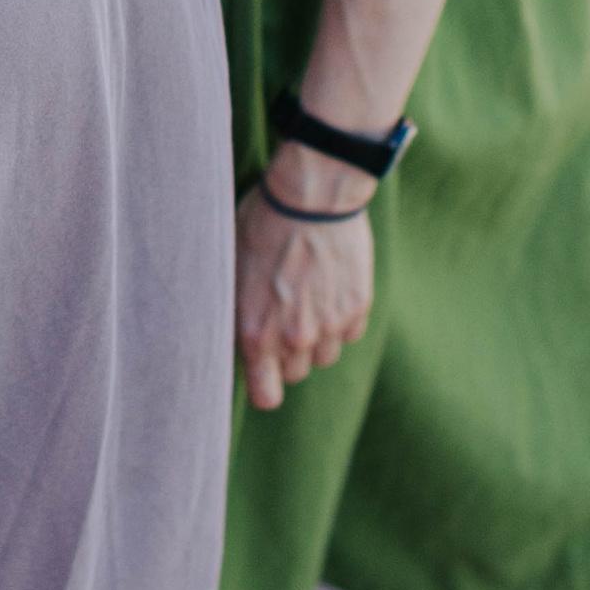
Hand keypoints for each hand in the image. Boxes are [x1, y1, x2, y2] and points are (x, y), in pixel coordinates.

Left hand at [235, 167, 375, 412]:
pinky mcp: (358, 307)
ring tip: (306, 297)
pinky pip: (349, 332)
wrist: (311, 194)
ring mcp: (330, 324)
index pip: (266, 395)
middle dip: (289, 353)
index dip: (265, 385)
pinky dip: (341, 318)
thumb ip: (238, 312)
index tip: (264, 372)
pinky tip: (329, 287)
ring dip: (318, 337)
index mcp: (257, 333)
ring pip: (326, 355)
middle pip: (296, 373)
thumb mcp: (232, 267)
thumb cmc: (261, 224)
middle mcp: (295, 337)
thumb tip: (236, 335)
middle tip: (282, 316)